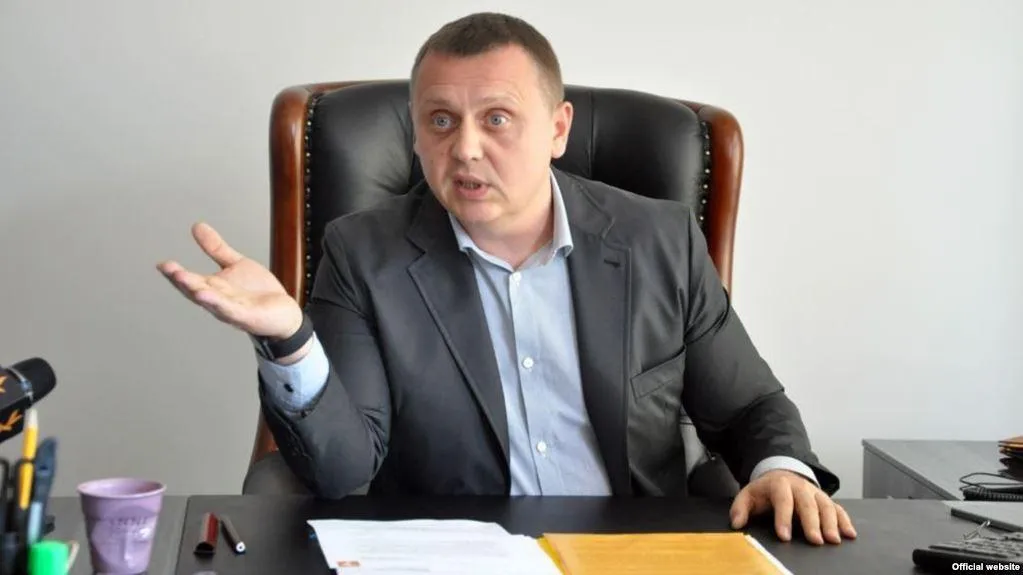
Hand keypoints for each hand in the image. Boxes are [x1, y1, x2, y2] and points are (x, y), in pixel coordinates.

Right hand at [157, 222, 302, 339]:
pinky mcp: (247, 317)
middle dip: (182, 281)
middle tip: (169, 269)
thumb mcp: (236, 264)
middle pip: (196, 291)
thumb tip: (197, 226)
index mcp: (213, 288)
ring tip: (183, 280)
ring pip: (211, 302)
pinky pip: (231, 310)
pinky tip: (208, 295)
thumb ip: (215, 249)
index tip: (162, 264)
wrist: (284, 313)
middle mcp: (218, 301)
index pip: (190, 280)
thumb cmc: (257, 293)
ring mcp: (232, 310)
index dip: (175, 274)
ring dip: (197, 292)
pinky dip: (219, 304)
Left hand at [729, 469, 856, 544]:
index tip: (784, 536)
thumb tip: (736, 523)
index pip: (782, 500)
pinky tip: (849, 534)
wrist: (781, 473)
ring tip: (833, 540)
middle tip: (815, 541)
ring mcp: (815, 492)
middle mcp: (800, 487)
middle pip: (808, 504)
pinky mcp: (825, 499)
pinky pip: (838, 508)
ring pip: (826, 505)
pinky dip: (845, 520)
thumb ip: (740, 508)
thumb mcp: (748, 494)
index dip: (783, 518)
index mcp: (779, 484)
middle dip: (812, 523)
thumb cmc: (765, 490)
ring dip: (831, 523)